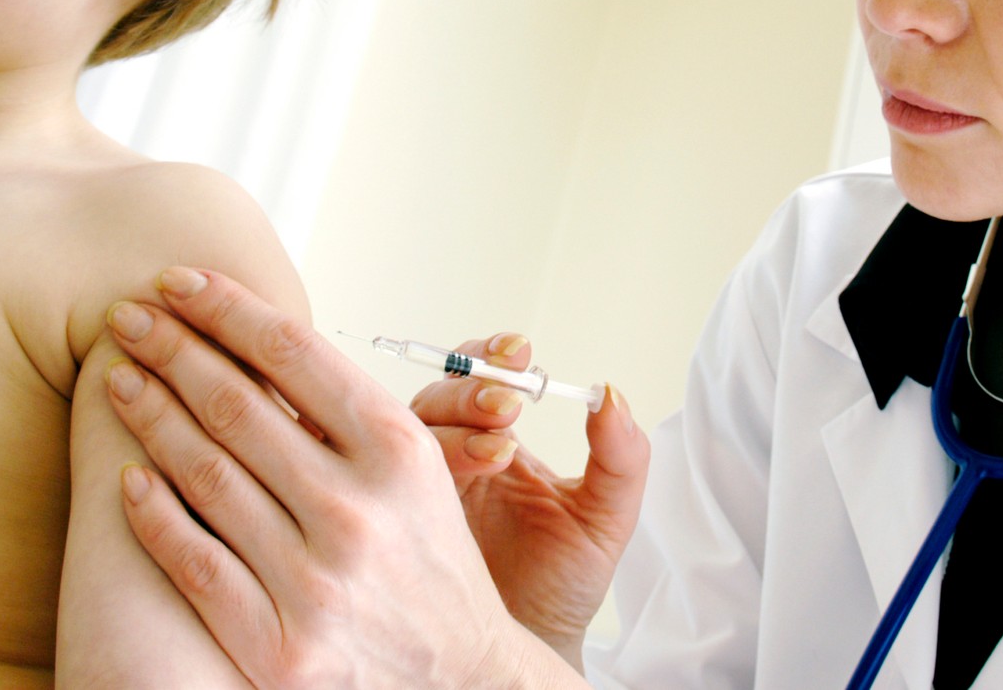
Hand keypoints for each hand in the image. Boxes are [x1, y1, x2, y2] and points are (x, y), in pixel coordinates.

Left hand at [102, 267, 584, 688]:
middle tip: (129, 315)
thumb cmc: (429, 561)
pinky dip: (153, 513)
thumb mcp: (418, 472)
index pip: (293, 353)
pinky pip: (194, 563)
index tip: (179, 279)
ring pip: (206, 475)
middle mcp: (357, 510)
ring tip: (119, 377)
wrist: (458, 680)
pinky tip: (126, 475)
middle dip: (173, 347)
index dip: (226, 307)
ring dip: (150, 414)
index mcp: (398, 450)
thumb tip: (258, 336)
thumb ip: (348, 415)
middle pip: (239, 404)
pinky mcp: (277, 645)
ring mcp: (315, 581)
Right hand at [412, 336, 650, 666]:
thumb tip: (611, 394)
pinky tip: (446, 480)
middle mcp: (453, 459)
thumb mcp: (607, 516)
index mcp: (498, 444)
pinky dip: (402, 465)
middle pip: (438, 396)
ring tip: (499, 452)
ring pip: (407, 431)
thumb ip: (620, 456)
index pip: (482, 378)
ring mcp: (420, 489)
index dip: (493, 357)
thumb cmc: (564, 584)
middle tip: (509, 408)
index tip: (520, 352)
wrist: (535, 648)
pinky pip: (382, 478)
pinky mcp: (397, 522)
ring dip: (451, 429)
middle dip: (470, 390)